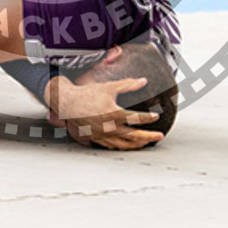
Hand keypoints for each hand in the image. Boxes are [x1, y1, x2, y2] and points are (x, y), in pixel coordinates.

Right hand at [48, 76, 163, 150]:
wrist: (68, 103)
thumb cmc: (88, 93)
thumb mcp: (109, 86)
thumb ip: (127, 84)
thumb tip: (143, 80)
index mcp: (114, 113)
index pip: (137, 118)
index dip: (149, 118)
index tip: (156, 116)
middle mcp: (110, 127)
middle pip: (134, 135)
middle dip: (149, 136)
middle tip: (160, 136)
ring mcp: (103, 135)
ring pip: (124, 144)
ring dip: (137, 144)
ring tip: (146, 142)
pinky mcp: (96, 139)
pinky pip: (112, 146)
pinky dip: (122, 147)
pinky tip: (126, 145)